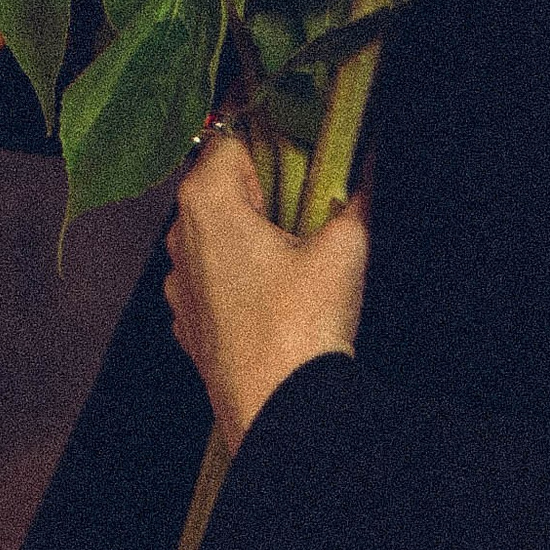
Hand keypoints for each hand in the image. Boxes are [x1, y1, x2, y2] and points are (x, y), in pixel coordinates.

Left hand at [164, 129, 370, 446]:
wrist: (281, 414)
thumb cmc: (303, 325)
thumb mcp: (346, 249)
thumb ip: (357, 198)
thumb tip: (369, 168)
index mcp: (207, 202)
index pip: (229, 138)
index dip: (269, 134)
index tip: (302, 139)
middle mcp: (180, 238)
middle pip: (218, 186)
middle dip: (262, 186)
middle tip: (311, 195)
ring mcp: (180, 287)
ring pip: (213, 235)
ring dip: (249, 233)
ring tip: (299, 247)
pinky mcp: (189, 326)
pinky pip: (213, 279)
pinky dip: (240, 275)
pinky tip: (279, 292)